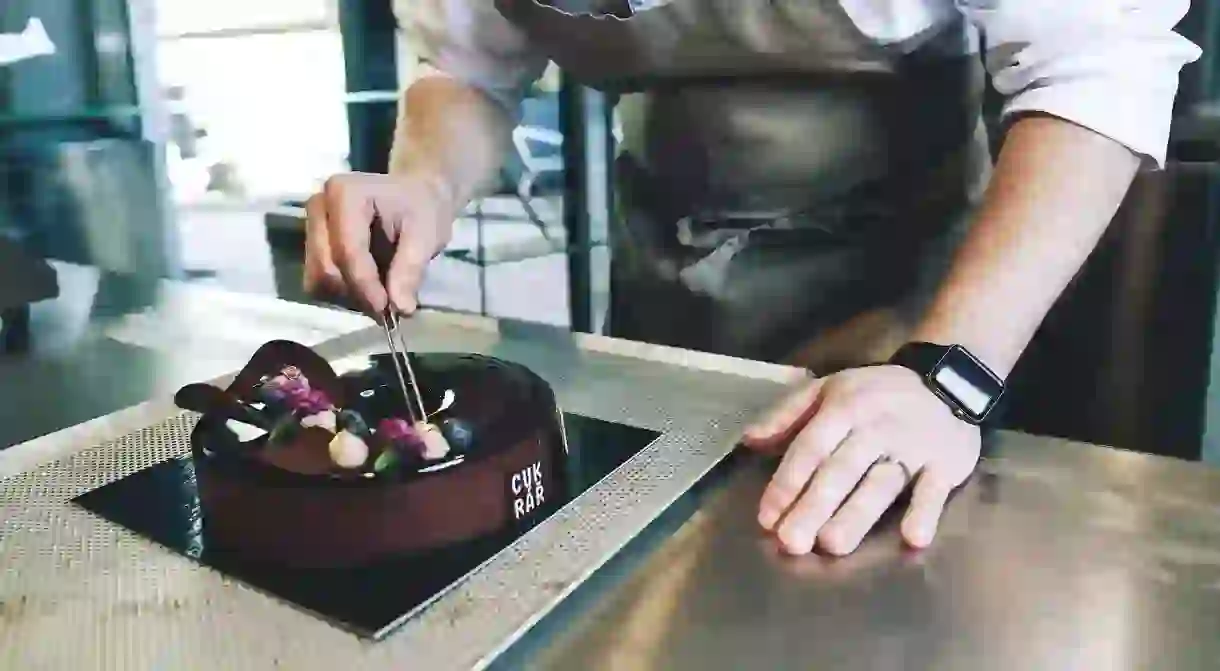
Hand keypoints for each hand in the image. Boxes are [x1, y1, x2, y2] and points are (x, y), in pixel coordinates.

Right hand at [304, 171, 457, 315]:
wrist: (414, 198)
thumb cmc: (421, 210)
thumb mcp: (426, 235)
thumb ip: (411, 269)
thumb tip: (400, 308)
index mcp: (345, 193)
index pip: (347, 250)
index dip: (365, 285)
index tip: (389, 310)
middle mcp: (319, 207)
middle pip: (325, 268)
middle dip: (357, 293)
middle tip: (388, 307)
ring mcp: (311, 227)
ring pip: (317, 280)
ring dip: (348, 296)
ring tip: (381, 295)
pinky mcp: (311, 247)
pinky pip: (317, 283)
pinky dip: (342, 294)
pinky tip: (367, 289)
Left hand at [742, 365, 979, 555]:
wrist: (947, 379)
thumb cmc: (875, 394)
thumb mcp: (827, 389)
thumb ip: (787, 415)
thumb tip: (748, 440)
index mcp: (842, 408)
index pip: (810, 448)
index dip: (787, 483)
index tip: (767, 518)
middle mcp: (875, 428)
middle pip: (841, 471)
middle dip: (814, 506)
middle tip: (791, 542)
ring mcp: (912, 447)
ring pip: (881, 483)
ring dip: (857, 514)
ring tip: (833, 545)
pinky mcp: (946, 463)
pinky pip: (934, 489)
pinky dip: (925, 512)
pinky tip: (913, 537)